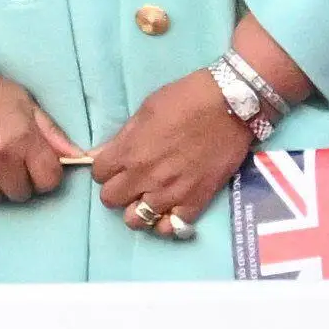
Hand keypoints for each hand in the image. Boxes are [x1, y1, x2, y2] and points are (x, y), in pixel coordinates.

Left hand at [92, 72, 251, 235]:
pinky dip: (168, 221)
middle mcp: (145, 177)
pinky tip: (169, 210)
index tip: (114, 165)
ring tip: (147, 198)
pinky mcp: (197, 202)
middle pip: (111, 200)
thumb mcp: (144, 111)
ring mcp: (171, 193)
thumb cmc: (184, 101)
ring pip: (137, 219)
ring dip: (138, 209)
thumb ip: (123, 138)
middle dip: (116, 191)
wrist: (230, 108)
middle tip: (129, 182)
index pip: (98, 173)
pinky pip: (173, 227)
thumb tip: (100, 154)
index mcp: (129, 152)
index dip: (104, 169)